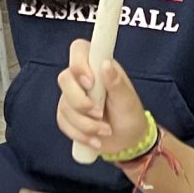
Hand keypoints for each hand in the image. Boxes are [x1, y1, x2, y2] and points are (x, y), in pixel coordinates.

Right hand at [55, 40, 149, 161]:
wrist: (127, 142)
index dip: (79, 63)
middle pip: (64, 78)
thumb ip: (116, 82)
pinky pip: (63, 123)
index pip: (79, 49)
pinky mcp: (67, 115)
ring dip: (85, 124)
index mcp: (98, 67)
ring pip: (65, 106)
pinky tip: (95, 139)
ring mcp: (72, 97)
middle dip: (80, 102)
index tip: (90, 83)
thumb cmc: (130, 116)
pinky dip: (80, 134)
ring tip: (105, 130)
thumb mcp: (128, 100)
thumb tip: (106, 64)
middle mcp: (82, 79)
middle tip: (99, 113)